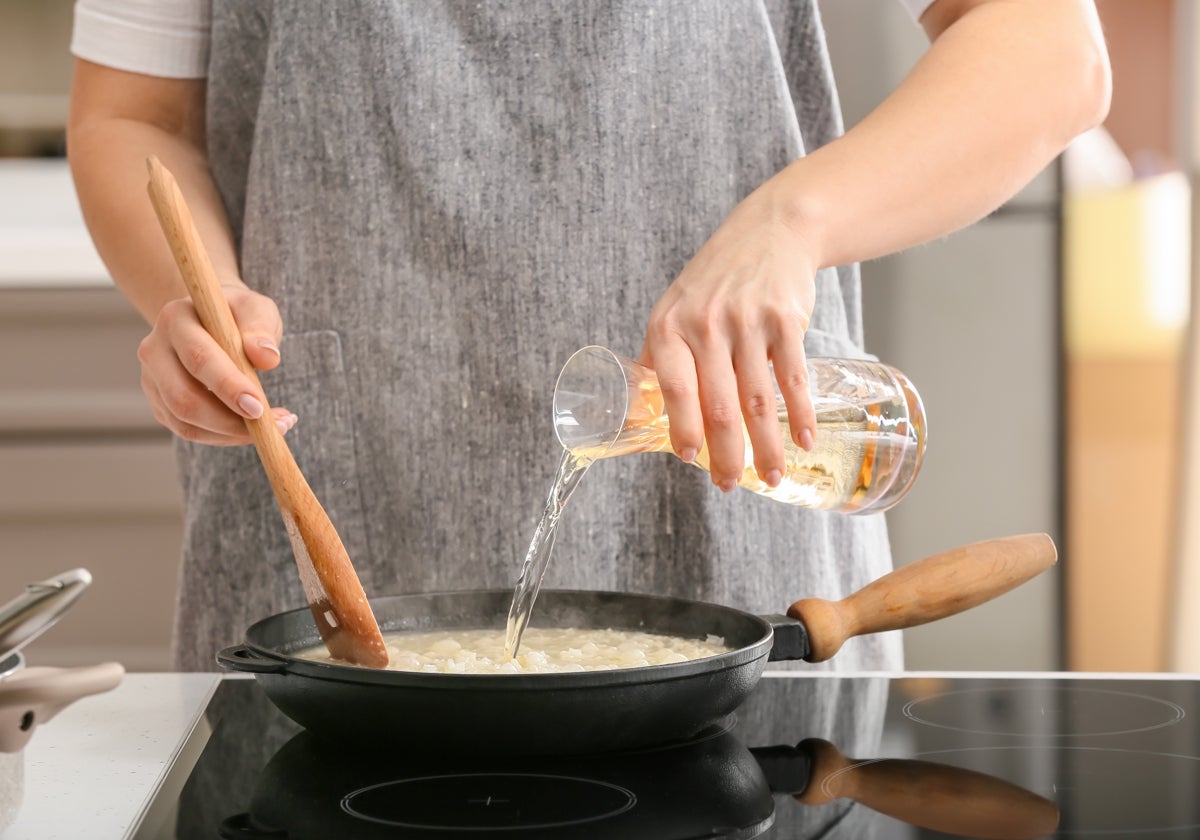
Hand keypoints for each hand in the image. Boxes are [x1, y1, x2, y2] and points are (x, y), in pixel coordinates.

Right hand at [137, 283, 294, 444]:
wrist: (212, 322)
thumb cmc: (237, 315)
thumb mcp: (255, 310)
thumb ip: (261, 329)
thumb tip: (267, 358)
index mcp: (176, 319)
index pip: (199, 358)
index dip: (228, 386)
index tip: (259, 408)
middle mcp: (154, 349)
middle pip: (184, 398)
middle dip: (229, 421)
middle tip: (272, 427)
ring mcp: (152, 379)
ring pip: (185, 421)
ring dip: (230, 434)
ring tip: (272, 429)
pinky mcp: (160, 403)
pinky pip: (189, 430)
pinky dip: (223, 437)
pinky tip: (252, 430)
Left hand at [640, 173, 817, 491]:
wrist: (771, 230)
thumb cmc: (715, 279)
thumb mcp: (674, 308)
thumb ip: (659, 358)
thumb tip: (637, 412)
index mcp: (669, 327)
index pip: (675, 390)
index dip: (683, 430)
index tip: (691, 461)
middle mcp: (706, 324)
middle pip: (719, 406)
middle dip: (727, 454)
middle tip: (729, 486)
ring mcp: (748, 322)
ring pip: (757, 400)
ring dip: (767, 446)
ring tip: (770, 477)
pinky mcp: (786, 320)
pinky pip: (792, 378)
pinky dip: (800, 415)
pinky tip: (804, 441)